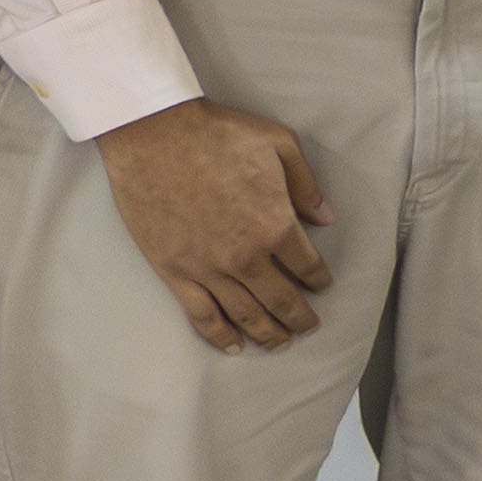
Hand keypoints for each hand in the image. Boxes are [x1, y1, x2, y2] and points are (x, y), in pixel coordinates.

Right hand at [98, 97, 334, 352]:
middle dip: (300, 318)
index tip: (322, 287)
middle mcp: (247, 256)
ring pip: (246, 315)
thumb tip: (326, 217)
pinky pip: (203, 315)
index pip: (308, 266)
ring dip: (268, 334)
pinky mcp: (175, 272)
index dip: (319, 280)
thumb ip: (306, 185)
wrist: (155, 136)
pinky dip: (220, 336)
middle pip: (282, 299)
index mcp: (277, 224)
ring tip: (281, 343)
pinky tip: (234, 347)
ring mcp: (209, 268)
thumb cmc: (217, 134)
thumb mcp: (279, 145)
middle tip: (309, 327)